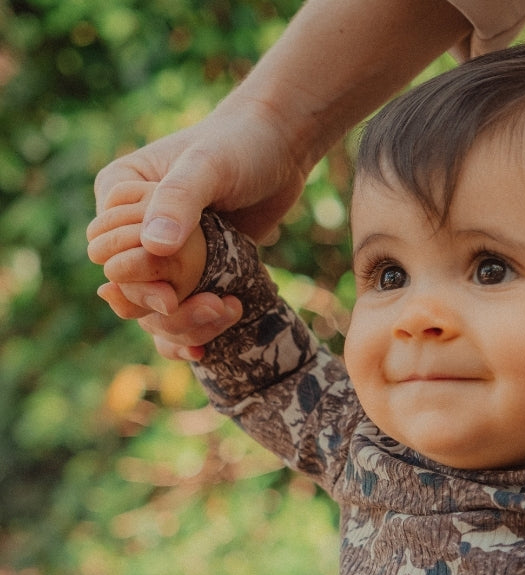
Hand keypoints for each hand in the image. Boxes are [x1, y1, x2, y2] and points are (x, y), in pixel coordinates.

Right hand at [92, 98, 304, 316]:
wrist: (281, 149)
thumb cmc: (241, 144)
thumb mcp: (208, 165)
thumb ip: (180, 200)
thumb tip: (155, 246)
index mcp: (119, 196)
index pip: (110, 257)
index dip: (137, 282)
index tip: (172, 295)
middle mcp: (135, 230)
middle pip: (131, 293)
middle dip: (168, 311)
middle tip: (216, 307)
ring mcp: (167, 256)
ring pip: (157, 312)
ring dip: (187, 326)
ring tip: (228, 311)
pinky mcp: (197, 272)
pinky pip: (184, 313)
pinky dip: (194, 332)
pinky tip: (210, 347)